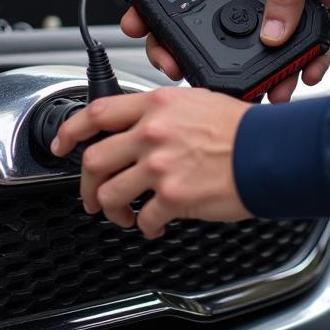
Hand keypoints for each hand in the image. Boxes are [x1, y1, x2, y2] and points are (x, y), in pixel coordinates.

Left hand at [52, 87, 252, 237]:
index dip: (70, 130)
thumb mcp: (197, 101)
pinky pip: (145, 219)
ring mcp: (159, 165)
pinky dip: (147, 227)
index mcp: (156, 105)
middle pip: (94, 160)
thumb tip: (144, 128)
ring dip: (113, 210)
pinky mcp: (173, 196)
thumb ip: (163, 113)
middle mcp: (152, 133)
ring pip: (112, 194)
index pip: (97, 112)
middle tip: (91, 196)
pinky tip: (155, 226)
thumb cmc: (242, 128)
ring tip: (123, 215)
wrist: (267, 151)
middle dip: (86, 184)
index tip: (61, 143)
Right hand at [121, 0, 329, 100]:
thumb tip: (270, 36)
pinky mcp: (308, 10)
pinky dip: (309, 62)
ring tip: (274, 94)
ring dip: (272, 74)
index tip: (162, 50)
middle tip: (215, 85)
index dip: (167, 26)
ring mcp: (281, 2)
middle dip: (219, 64)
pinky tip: (311, 71)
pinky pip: (304, 44)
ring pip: (268, 48)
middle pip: (227, 34)